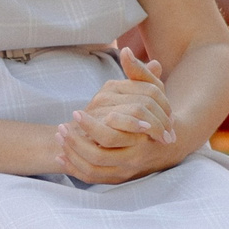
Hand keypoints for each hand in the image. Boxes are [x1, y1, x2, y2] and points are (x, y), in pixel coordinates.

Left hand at [55, 48, 177, 183]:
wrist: (168, 144)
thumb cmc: (158, 112)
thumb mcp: (153, 91)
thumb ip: (139, 72)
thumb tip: (125, 50)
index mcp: (141, 137)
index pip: (111, 136)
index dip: (91, 126)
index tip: (75, 112)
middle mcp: (134, 157)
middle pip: (98, 155)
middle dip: (76, 141)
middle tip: (62, 126)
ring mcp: (126, 170)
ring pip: (93, 169)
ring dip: (72, 155)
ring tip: (59, 137)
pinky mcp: (117, 178)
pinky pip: (92, 178)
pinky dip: (74, 169)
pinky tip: (61, 156)